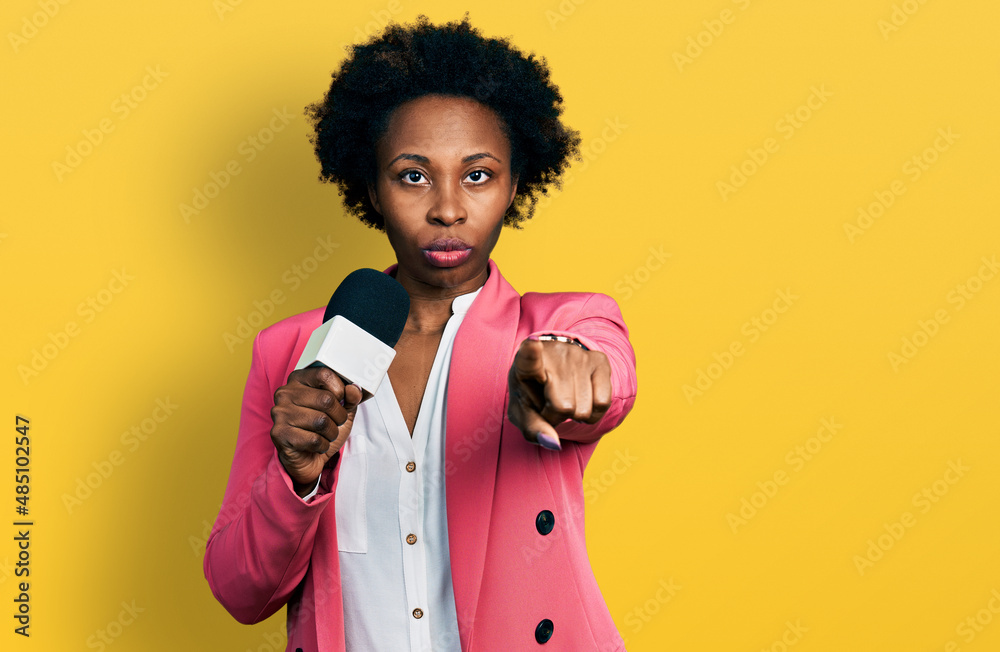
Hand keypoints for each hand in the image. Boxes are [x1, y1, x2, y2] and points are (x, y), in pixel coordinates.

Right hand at [270, 366, 362, 495]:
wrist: (307, 458)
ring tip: (325, 434)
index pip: (324, 373)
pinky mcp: (279, 434)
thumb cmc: (322, 430)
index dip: (340, 389)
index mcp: (299, 380)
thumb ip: (350, 398)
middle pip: (326, 399)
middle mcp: (285, 393)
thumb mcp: (342, 410)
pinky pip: (314, 439)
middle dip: (339, 416)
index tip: (341, 400)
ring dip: (331, 432)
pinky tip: (316, 445)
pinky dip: (322, 445)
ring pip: (321, 421)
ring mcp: (280, 413)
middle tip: (335, 423)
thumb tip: (354, 389)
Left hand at [507, 338, 611, 450]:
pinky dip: (593, 413)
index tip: (533, 344)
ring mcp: (578, 355)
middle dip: (556, 416)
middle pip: (563, 406)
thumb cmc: (532, 394)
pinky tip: (582, 401)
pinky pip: (603, 403)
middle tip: (549, 406)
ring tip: (564, 400)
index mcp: (525, 363)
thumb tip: (553, 443)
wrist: (552, 370)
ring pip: (584, 409)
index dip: (531, 352)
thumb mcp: (523, 412)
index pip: (529, 357)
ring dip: (574, 415)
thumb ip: (532, 429)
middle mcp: (554, 353)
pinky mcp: (599, 360)